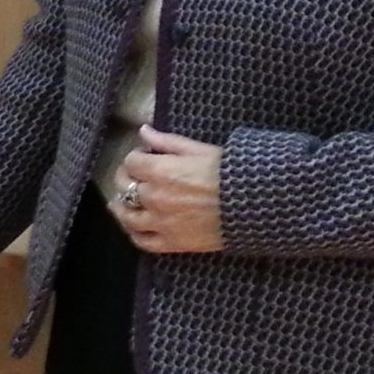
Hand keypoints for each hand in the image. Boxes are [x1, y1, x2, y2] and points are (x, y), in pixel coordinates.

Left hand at [110, 125, 223, 252]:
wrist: (253, 205)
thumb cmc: (228, 172)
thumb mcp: (198, 150)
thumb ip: (166, 142)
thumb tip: (143, 131)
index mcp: (160, 172)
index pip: (131, 162)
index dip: (135, 157)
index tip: (143, 156)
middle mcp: (155, 198)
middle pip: (125, 187)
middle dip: (126, 178)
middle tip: (132, 176)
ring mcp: (161, 223)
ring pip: (127, 217)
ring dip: (121, 207)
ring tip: (119, 203)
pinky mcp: (172, 243)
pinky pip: (143, 242)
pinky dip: (134, 234)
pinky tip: (134, 227)